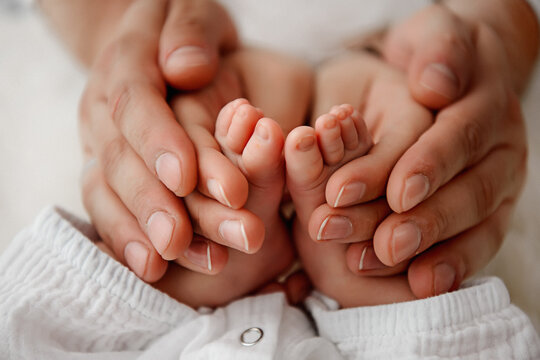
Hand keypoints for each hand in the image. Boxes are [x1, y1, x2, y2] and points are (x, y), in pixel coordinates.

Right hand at [79, 0, 237, 281]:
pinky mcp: (107, 170)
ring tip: (172, 264)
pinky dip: (127, 239)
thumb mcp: (192, 11)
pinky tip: (152, 270)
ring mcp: (100, 142)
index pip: (136, 103)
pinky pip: (108, 206)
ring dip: (140, 232)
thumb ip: (190, 32)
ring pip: (109, 191)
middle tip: (183, 240)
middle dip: (153, 203)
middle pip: (121, 159)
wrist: (154, 44)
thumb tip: (184, 67)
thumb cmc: (185, 29)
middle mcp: (103, 109)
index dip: (158, 141)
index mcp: (126, 63)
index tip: (186, 178)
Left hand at [369, 3, 530, 296]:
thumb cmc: (433, 58)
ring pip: (474, 224)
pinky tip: (420, 284)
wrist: (455, 76)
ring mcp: (499, 185)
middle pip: (468, 190)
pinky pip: (477, 243)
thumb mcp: (434, 35)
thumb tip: (436, 84)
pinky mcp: (490, 213)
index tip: (396, 192)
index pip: (459, 136)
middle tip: (383, 244)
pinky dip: (451, 265)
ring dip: (432, 250)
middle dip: (425, 220)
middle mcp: (501, 150)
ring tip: (387, 266)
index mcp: (487, 106)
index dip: (430, 165)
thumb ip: (437, 51)